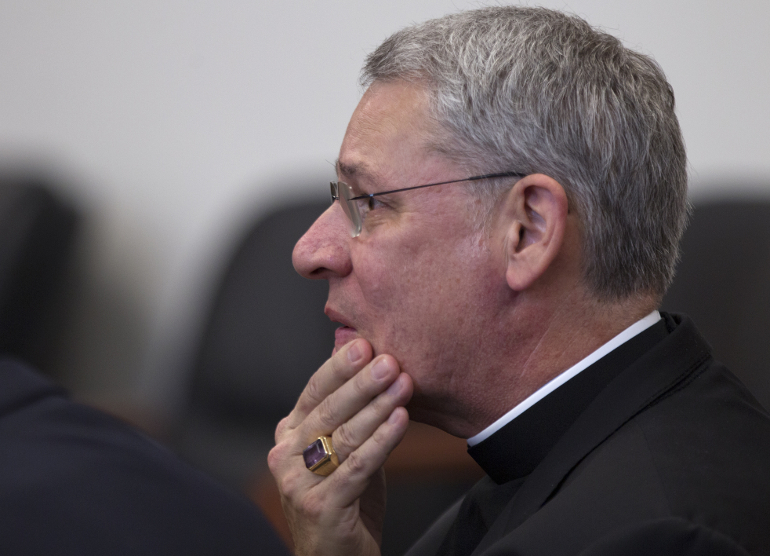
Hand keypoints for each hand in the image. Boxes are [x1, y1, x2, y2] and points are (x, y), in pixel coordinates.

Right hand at [268, 339, 413, 555]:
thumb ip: (350, 415)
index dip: (339, 368)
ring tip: (404, 385)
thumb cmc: (344, 499)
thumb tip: (369, 364)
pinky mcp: (321, 506)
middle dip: (362, 383)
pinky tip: (401, 420)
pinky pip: (357, 467)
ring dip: (378, 407)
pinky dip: (382, 441)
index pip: (313, 392)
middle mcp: (286, 456)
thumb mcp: (342, 450)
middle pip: (328, 411)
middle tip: (389, 360)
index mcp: (289, 436)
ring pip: (344, 436)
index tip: (364, 344)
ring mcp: (299, 483)